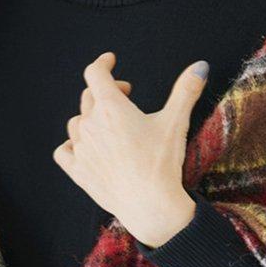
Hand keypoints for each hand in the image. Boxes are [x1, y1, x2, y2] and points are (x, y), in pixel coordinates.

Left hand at [51, 51, 208, 245]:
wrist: (150, 206)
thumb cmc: (162, 163)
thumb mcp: (176, 122)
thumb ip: (186, 90)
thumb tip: (201, 65)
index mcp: (111, 108)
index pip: (95, 74)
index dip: (103, 63)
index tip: (111, 60)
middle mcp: (90, 125)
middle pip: (89, 97)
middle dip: (107, 90)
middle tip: (126, 95)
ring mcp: (81, 149)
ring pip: (77, 123)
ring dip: (90, 117)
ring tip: (107, 123)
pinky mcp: (77, 171)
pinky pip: (64, 151)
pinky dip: (72, 144)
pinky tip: (83, 146)